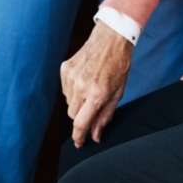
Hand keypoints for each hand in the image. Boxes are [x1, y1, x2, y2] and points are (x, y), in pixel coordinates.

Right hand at [61, 21, 133, 147]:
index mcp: (97, 94)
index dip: (78, 137)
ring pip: (68, 102)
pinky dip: (73, 89)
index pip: (80, 123)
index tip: (79, 143)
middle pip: (72, 115)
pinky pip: (65, 89)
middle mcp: (81, 86)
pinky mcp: (65, 69)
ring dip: (78, 101)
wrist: (111, 39)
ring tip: (91, 87)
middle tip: (93, 106)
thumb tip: (95, 136)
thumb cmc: (118, 67)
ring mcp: (71, 76)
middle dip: (81, 116)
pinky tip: (84, 78)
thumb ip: (105, 116)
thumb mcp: (118, 94)